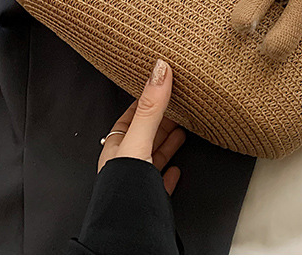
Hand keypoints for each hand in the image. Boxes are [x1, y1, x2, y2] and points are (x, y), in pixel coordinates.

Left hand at [98, 59, 185, 194]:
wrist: (127, 232)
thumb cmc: (125, 187)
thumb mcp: (139, 139)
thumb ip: (150, 107)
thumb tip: (160, 69)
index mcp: (117, 148)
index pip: (131, 116)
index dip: (146, 100)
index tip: (162, 86)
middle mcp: (124, 164)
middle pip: (145, 135)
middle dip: (162, 119)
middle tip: (180, 104)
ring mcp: (136, 183)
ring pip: (154, 157)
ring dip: (168, 142)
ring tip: (184, 130)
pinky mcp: (149, 201)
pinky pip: (160, 183)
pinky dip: (170, 173)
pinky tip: (177, 170)